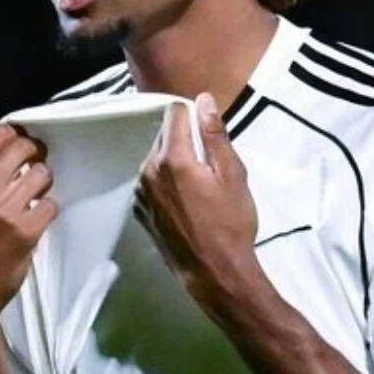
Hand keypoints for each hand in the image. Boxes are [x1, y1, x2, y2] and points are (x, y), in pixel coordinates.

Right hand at [0, 122, 57, 339]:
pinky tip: (36, 220)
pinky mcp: (26, 231)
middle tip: (34, 167)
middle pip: (23, 147)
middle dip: (34, 154)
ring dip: (43, 184)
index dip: (14, 135)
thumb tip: (4, 144)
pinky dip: (47, 211)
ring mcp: (4, 211)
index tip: (20, 146)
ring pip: (42, 173)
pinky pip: (50, 204)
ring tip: (34, 197)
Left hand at [136, 93, 260, 309]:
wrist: (214, 273)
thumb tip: (203, 101)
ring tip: (199, 185)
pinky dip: (165, 182)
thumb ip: (215, 134)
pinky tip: (185, 200)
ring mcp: (141, 193)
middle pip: (164, 135)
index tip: (209, 132)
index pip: (174, 113)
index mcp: (173, 159)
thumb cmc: (231, 224)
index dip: (194, 115)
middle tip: (210, 165)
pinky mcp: (141, 211)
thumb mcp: (233, 175)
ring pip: (156, 158)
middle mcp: (149, 171)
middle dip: (186, 140)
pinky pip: (150, 181)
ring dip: (174, 161)